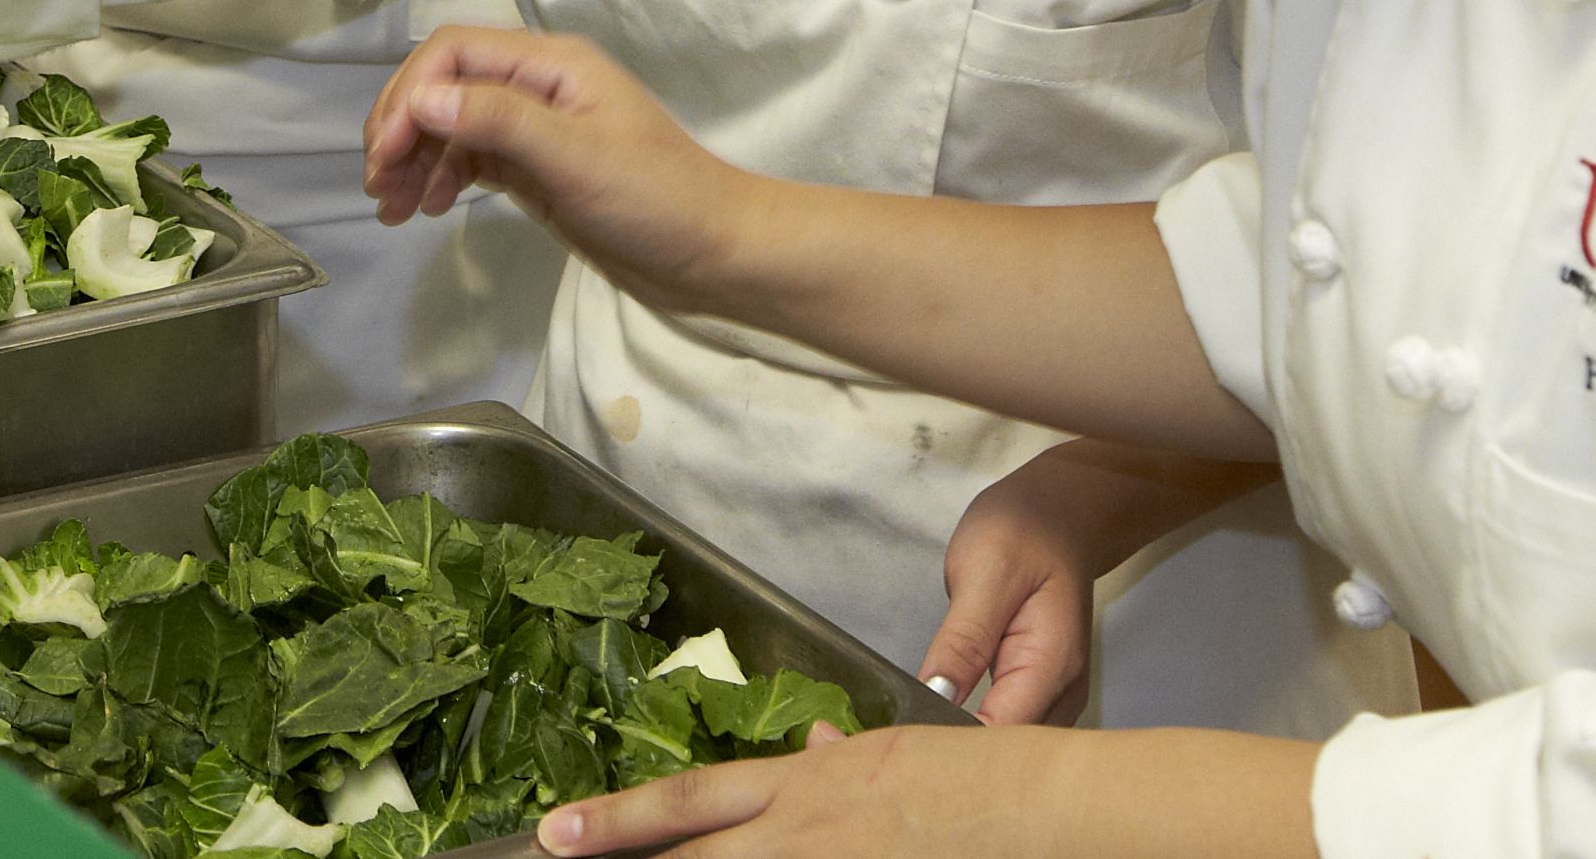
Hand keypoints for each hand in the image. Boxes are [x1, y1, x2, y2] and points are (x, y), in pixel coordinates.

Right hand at [362, 27, 746, 318]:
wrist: (714, 256)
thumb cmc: (658, 200)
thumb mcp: (575, 157)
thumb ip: (498, 122)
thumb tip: (423, 99)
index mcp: (553, 65)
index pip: (456, 52)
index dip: (411, 94)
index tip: (387, 151)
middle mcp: (541, 88)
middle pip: (448, 85)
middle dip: (404, 126)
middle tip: (377, 182)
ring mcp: (539, 130)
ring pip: (454, 126)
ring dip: (415, 158)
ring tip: (389, 207)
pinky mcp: (539, 171)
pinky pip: (473, 160)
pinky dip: (440, 178)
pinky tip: (424, 208)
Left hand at [536, 724, 1074, 858]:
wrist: (1036, 805)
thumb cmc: (974, 777)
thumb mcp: (894, 754)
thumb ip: (840, 762)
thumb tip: (810, 747)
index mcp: (805, 785)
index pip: (691, 801)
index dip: (621, 819)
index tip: (561, 831)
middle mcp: (803, 831)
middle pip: (694, 855)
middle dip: (621, 857)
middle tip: (558, 858)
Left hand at [921, 441, 1280, 726]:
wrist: (1062, 512)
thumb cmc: (1024, 531)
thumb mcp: (984, 574)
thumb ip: (962, 641)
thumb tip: (933, 698)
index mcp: (1051, 667)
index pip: (1000, 737)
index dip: (950, 750)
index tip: (897, 751)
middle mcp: (1061, 697)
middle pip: (1006, 755)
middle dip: (950, 761)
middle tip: (883, 754)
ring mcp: (1053, 699)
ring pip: (1005, 747)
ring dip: (957, 751)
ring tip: (900, 747)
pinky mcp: (1037, 693)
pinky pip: (1003, 727)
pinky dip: (968, 732)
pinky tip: (931, 729)